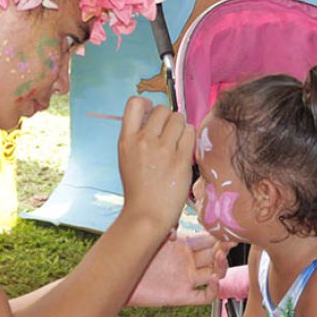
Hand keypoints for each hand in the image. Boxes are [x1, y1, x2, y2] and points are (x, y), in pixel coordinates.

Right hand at [117, 97, 195, 231]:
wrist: (146, 214)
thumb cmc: (138, 187)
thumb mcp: (127, 157)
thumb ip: (137, 136)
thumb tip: (154, 116)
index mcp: (126, 140)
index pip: (134, 103)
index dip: (147, 105)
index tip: (151, 115)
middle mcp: (143, 140)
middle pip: (162, 109)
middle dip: (168, 118)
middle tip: (168, 133)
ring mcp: (163, 149)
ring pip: (179, 118)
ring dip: (180, 127)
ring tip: (177, 142)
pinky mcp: (181, 159)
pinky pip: (190, 133)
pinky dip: (190, 138)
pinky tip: (184, 150)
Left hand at [127, 231, 232, 306]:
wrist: (118, 277)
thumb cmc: (132, 253)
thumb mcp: (152, 236)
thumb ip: (165, 229)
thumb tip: (174, 229)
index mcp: (183, 245)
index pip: (208, 241)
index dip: (219, 237)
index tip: (227, 231)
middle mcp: (187, 262)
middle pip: (214, 256)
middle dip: (224, 249)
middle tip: (229, 243)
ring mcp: (186, 279)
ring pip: (214, 274)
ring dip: (222, 267)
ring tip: (219, 258)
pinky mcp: (181, 295)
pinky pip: (203, 296)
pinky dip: (213, 291)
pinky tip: (214, 281)